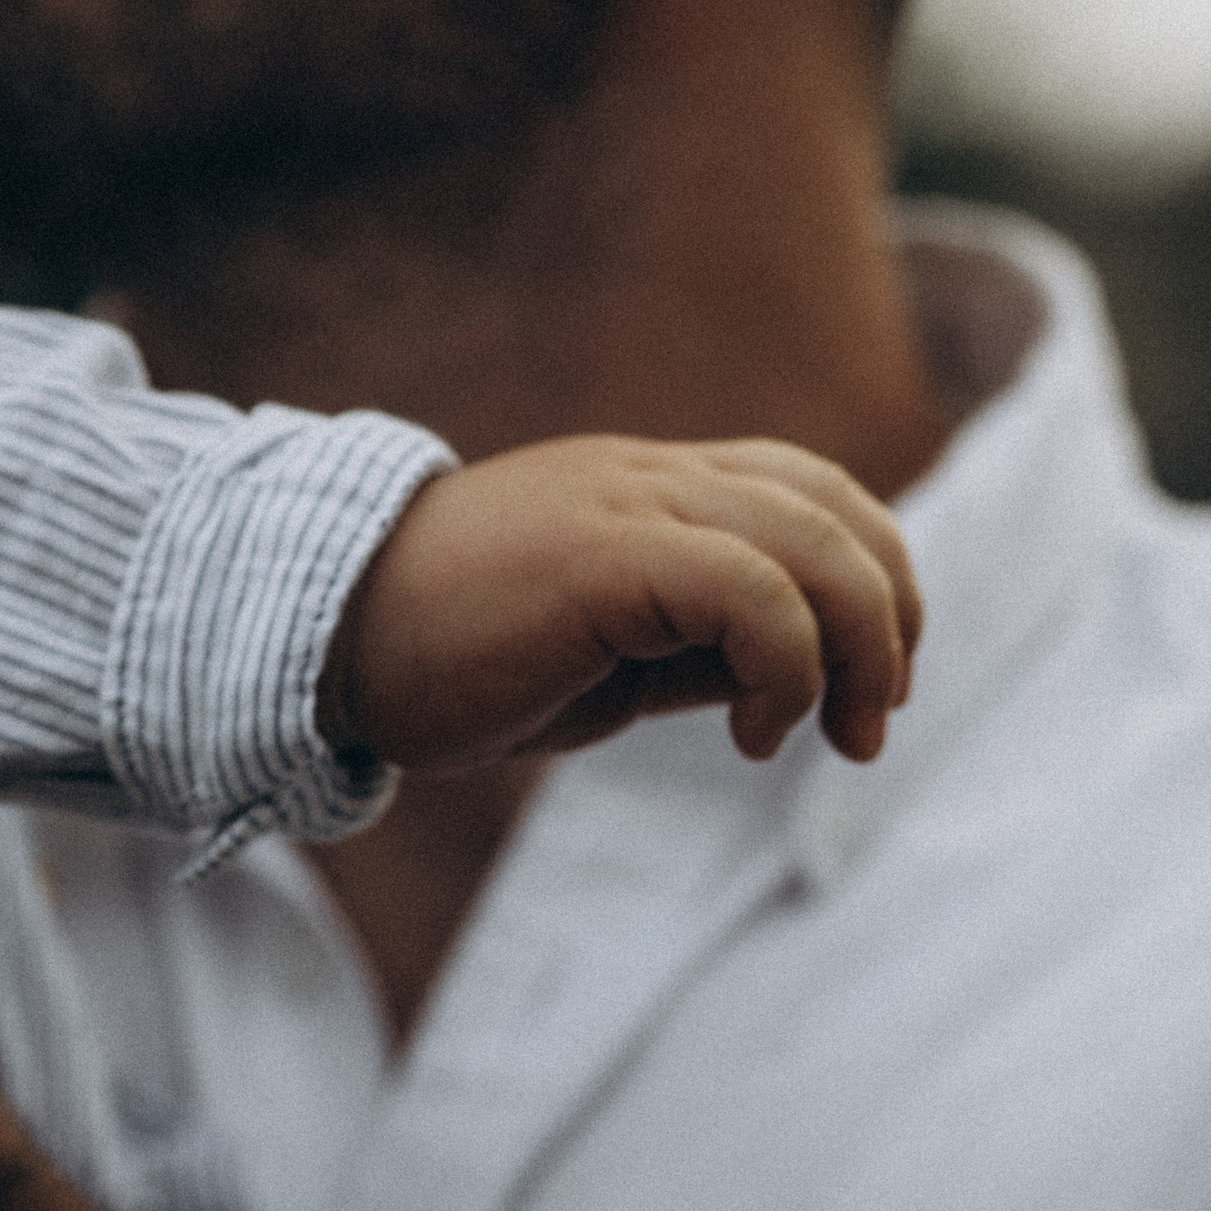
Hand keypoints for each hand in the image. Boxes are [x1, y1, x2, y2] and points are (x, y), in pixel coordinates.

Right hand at [319, 432, 920, 773]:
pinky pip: (748, 588)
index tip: (868, 685)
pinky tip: (754, 735)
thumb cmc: (449, 658)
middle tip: (870, 724)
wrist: (321, 638)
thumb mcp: (609, 655)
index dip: (875, 576)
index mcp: (653, 487)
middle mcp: (652, 476)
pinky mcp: (604, 553)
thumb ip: (700, 645)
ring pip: (811, 539)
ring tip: (832, 735)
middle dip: (888, 621)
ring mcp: (628, 503)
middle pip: (836, 506)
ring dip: (856, 646)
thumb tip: (798, 678)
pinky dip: (786, 665)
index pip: (813, 489)